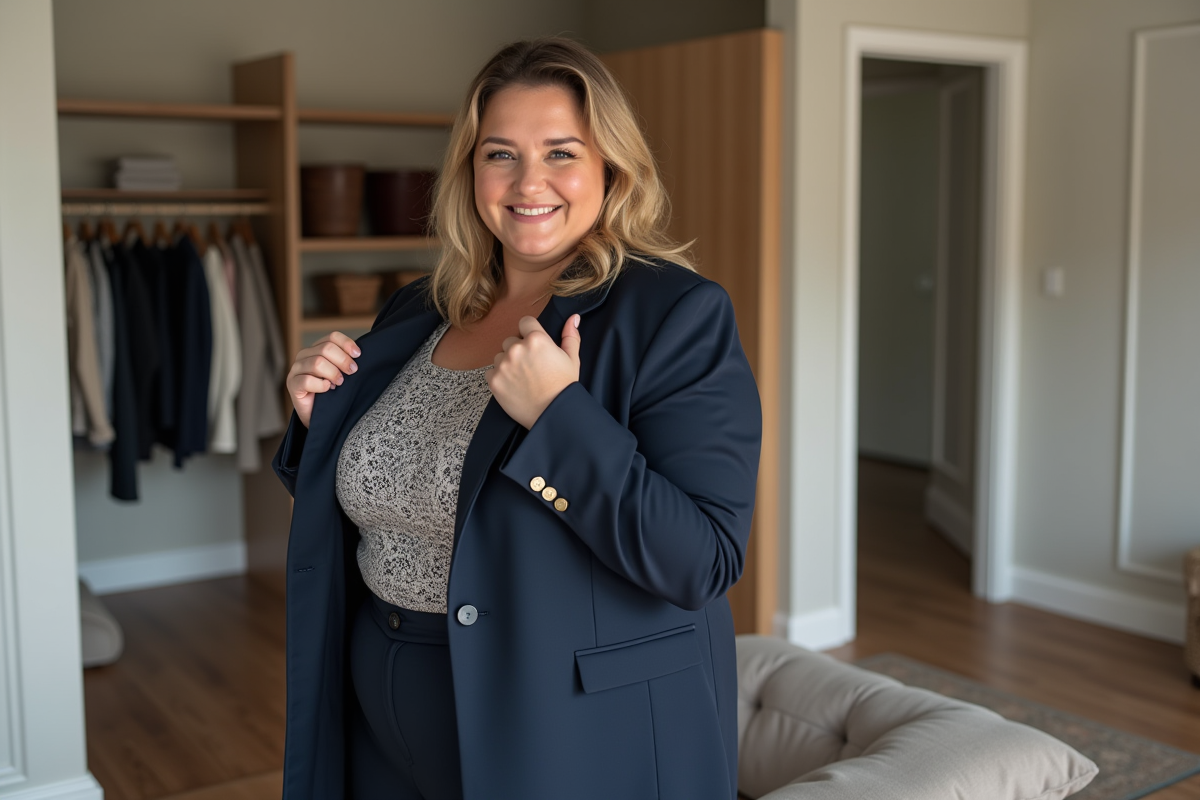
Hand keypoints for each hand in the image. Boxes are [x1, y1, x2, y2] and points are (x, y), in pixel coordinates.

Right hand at [285, 331, 360, 427]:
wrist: (319, 417)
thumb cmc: (332, 394)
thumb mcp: (341, 374)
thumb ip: (346, 361)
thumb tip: (359, 354)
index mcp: (316, 349)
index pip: (332, 337)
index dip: (346, 344)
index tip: (358, 355)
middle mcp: (304, 356)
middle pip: (326, 349)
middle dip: (343, 360)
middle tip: (352, 372)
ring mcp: (296, 370)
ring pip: (317, 362)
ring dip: (333, 373)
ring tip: (340, 383)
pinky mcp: (292, 385)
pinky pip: (307, 380)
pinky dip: (321, 385)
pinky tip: (327, 389)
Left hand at [488, 314, 580, 428]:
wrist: (553, 414)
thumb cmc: (564, 387)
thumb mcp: (572, 359)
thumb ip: (570, 336)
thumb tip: (573, 318)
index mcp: (537, 339)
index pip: (525, 322)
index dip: (529, 332)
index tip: (533, 345)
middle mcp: (517, 349)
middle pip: (511, 340)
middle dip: (518, 350)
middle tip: (530, 366)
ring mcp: (503, 365)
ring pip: (500, 356)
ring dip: (507, 363)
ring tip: (522, 378)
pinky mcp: (494, 380)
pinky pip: (491, 371)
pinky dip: (499, 377)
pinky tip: (513, 386)